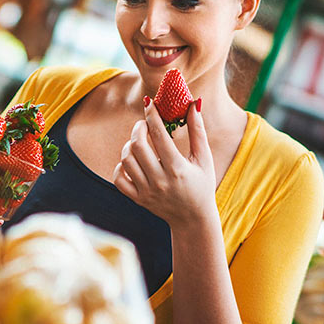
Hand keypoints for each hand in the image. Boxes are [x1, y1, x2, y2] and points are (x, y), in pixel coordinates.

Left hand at [112, 98, 215, 227]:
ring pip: (126, 160)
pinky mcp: (137, 199)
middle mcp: (159, 181)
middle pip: (137, 146)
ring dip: (130, 145)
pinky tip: (132, 161)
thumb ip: (198, 131)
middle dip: (138, 128)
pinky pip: (118, 179)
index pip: (159, 135)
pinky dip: (121, 166)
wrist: (193, 220)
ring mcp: (146, 191)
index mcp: (177, 169)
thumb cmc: (202, 185)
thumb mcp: (204, 159)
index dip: (152, 115)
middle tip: (143, 124)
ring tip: (139, 142)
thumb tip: (192, 104)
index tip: (149, 103)